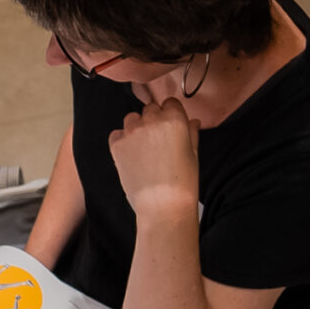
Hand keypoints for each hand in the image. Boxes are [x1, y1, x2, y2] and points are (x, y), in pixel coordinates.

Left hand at [108, 95, 201, 221]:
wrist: (163, 206)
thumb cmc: (182, 183)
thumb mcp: (193, 154)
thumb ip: (191, 133)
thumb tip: (193, 122)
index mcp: (175, 119)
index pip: (169, 102)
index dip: (170, 114)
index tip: (170, 125)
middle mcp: (152, 121)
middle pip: (150, 109)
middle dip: (153, 121)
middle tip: (157, 143)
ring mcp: (132, 132)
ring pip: (131, 119)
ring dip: (136, 129)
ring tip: (144, 151)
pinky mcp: (117, 145)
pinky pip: (116, 134)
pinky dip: (121, 141)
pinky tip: (131, 156)